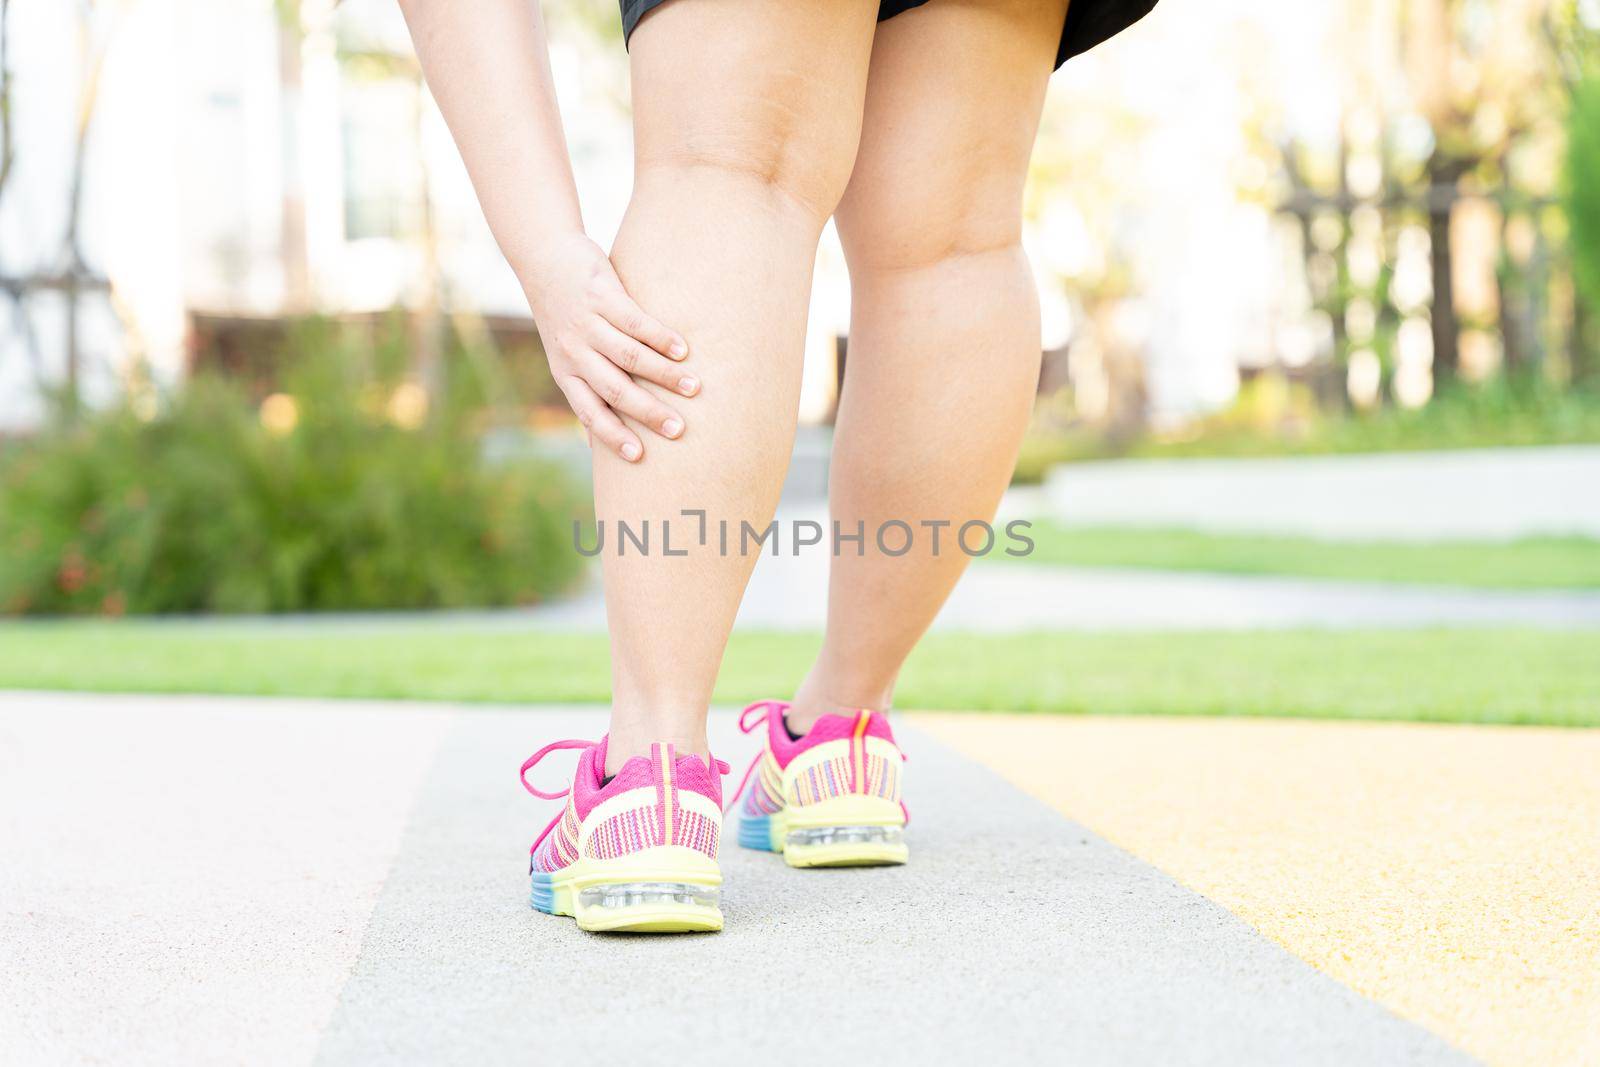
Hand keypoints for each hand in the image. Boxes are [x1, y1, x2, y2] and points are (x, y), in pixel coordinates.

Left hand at [524, 234, 696, 461]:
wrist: (543, 257)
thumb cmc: (563, 314)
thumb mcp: (564, 355)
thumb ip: (583, 390)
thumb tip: (593, 442)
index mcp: (566, 372)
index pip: (590, 411)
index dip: (612, 435)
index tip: (638, 455)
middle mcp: (574, 351)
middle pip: (614, 389)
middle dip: (647, 412)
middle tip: (678, 429)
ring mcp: (586, 323)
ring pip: (628, 356)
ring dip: (663, 375)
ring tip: (693, 388)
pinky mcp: (600, 295)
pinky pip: (634, 321)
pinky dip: (660, 337)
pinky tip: (683, 350)